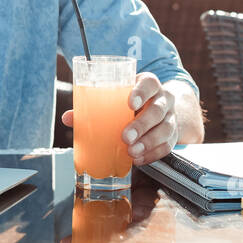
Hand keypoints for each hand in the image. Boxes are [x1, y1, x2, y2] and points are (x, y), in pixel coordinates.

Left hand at [60, 71, 179, 166]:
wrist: (159, 108)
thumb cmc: (131, 102)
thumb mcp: (117, 98)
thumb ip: (93, 106)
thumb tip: (69, 118)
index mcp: (149, 84)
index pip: (149, 83)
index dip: (141, 92)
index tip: (130, 103)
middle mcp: (163, 99)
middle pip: (158, 110)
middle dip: (142, 125)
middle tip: (125, 137)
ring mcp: (171, 117)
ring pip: (166, 129)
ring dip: (148, 142)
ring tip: (131, 152)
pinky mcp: (173, 134)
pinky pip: (168, 145)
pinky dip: (153, 154)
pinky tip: (139, 159)